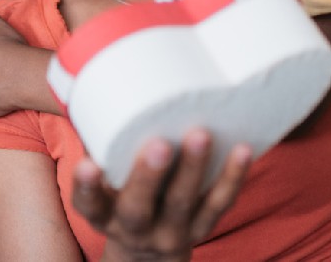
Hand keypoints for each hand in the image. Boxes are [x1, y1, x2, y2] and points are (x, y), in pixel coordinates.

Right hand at [71, 130, 251, 261]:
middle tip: (158, 144)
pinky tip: (242, 150)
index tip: (88, 165)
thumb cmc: (124, 195)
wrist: (150, 247)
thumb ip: (104, 143)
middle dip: (148, 176)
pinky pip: (219, 204)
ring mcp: (171, 231)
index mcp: (103, 214)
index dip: (88, 186)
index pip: (90, 203)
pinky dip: (233, 177)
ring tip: (201, 135)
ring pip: (182, 203)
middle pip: (138, 208)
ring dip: (193, 169)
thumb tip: (101, 85)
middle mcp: (134, 228)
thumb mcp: (106, 182)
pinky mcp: (202, 227)